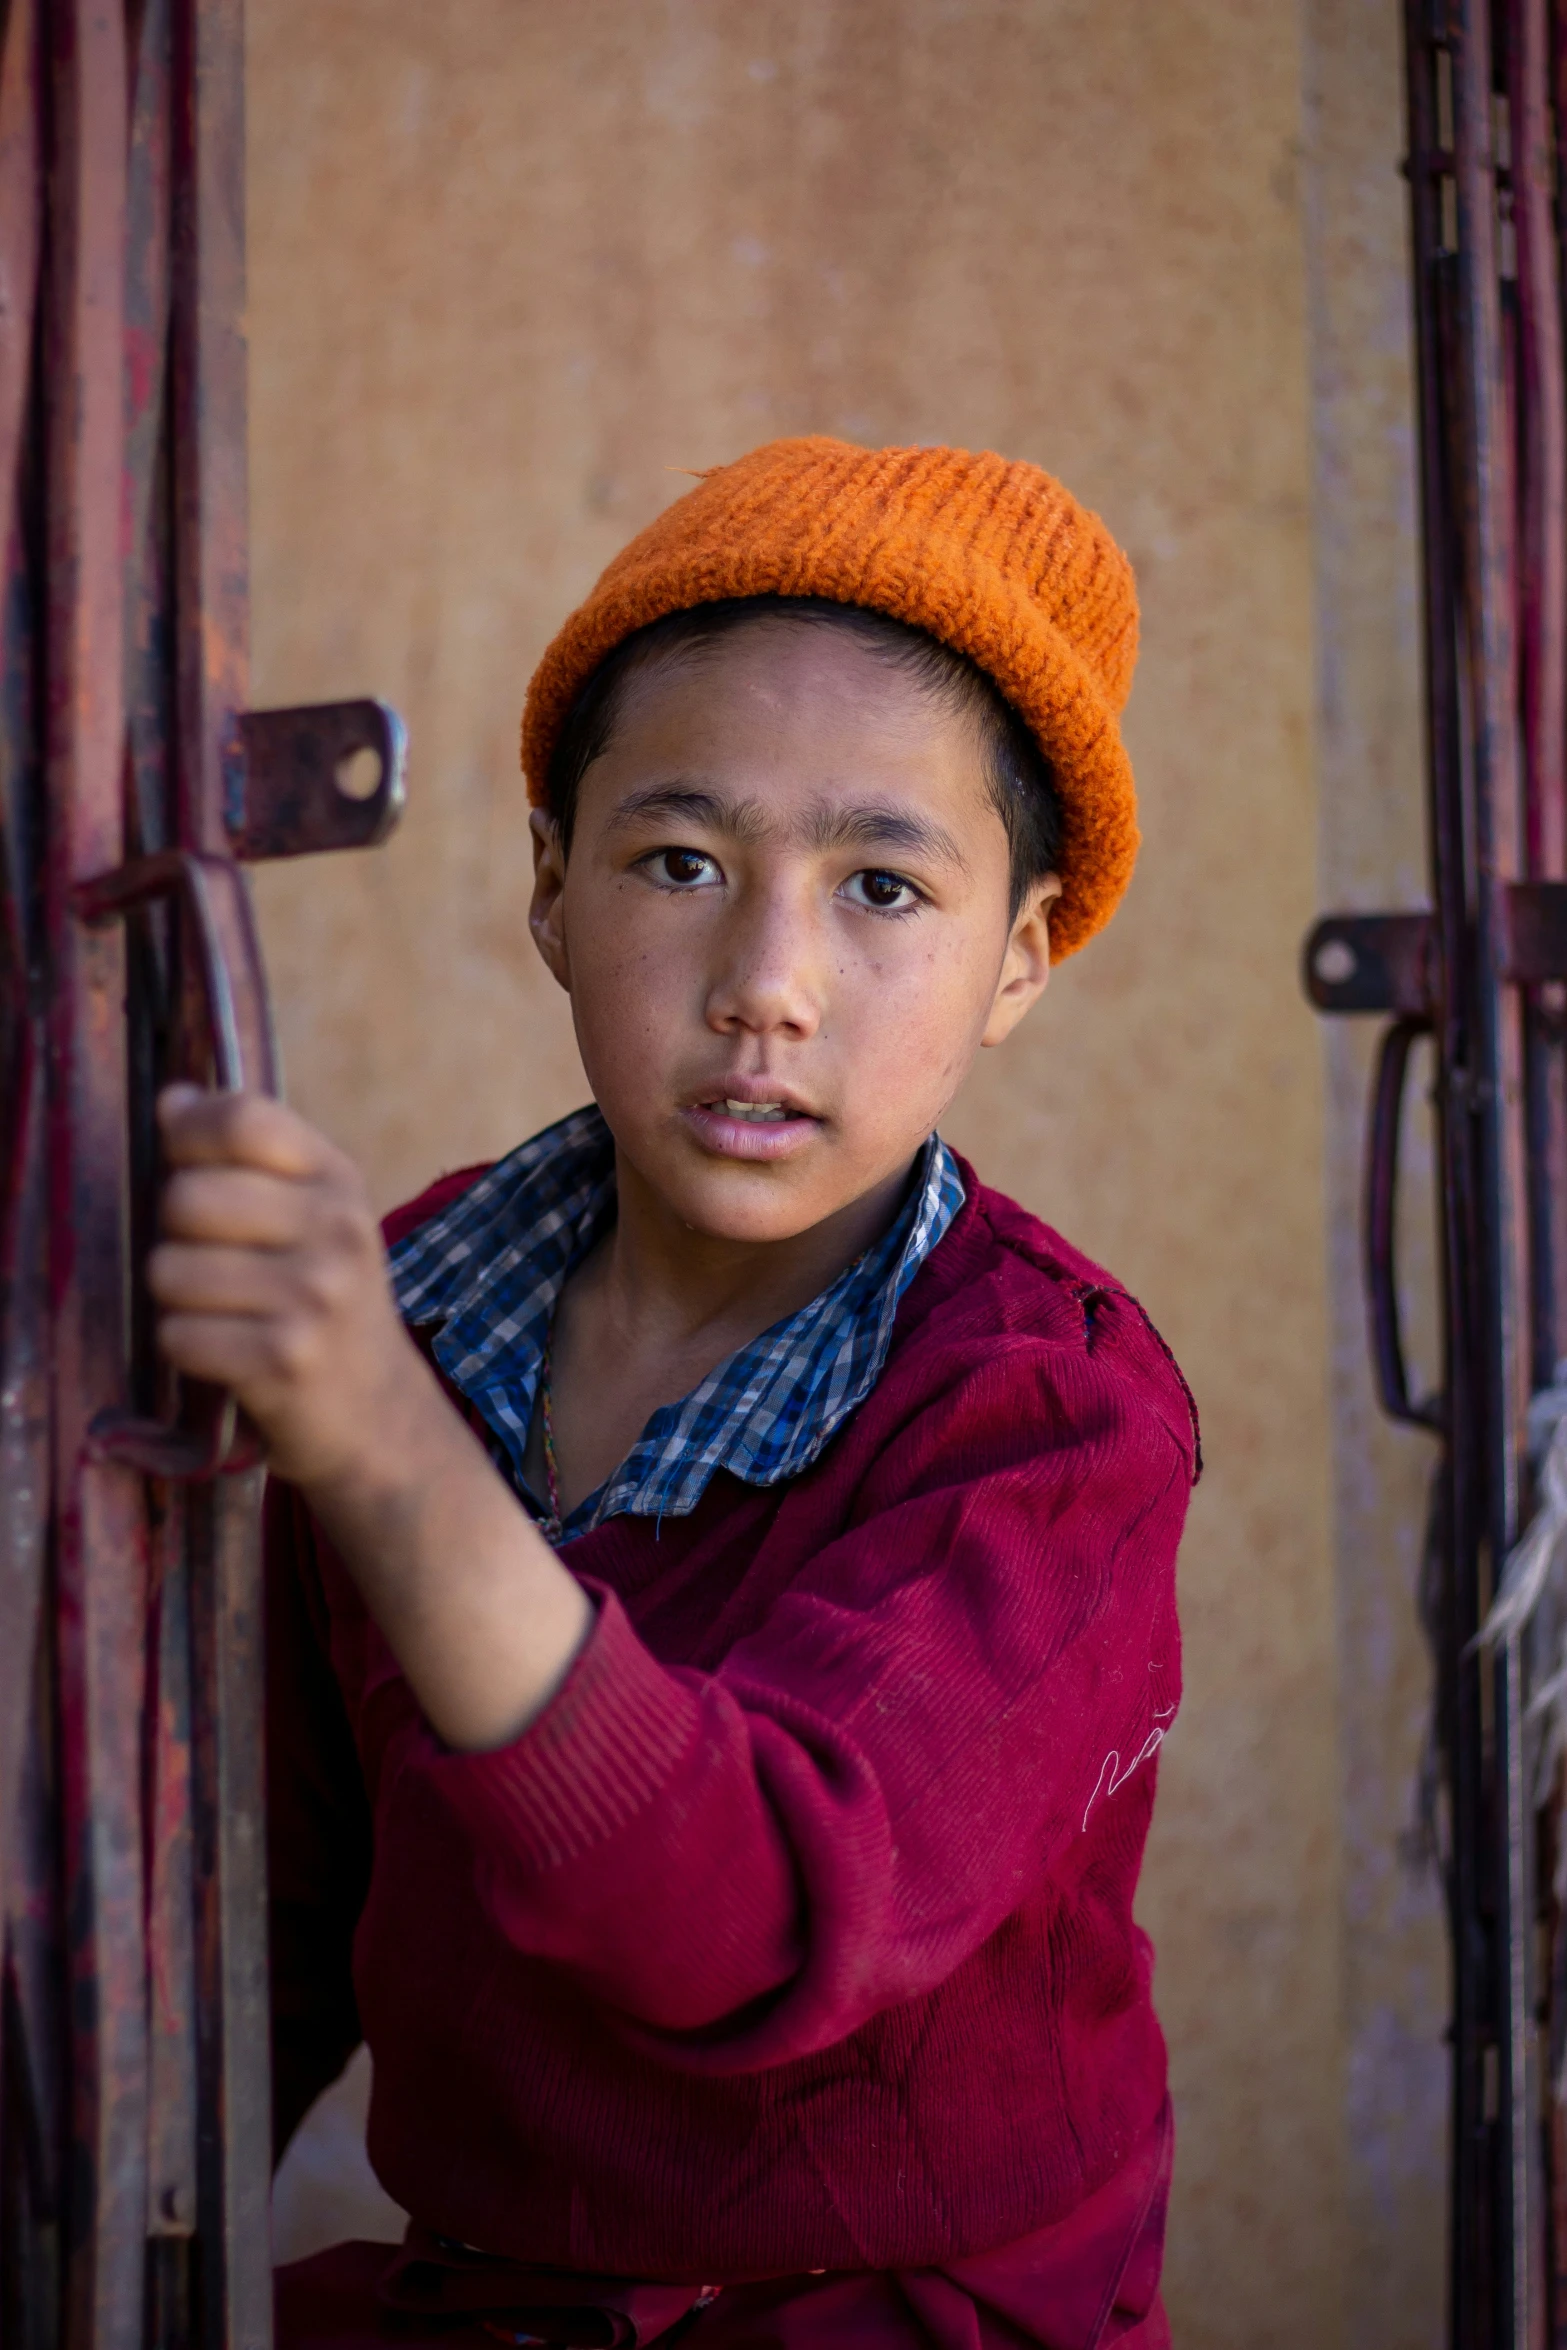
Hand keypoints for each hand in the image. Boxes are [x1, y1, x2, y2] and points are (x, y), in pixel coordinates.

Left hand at [148, 1084, 592, 1749]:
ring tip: (222, 1314)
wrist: (380, 1418)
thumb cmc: (326, 1305)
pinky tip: (226, 1356)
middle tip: (213, 1264)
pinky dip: (185, 1349)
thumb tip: (172, 1100)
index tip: (183, 1158)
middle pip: (187, 1196)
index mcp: (338, 1180)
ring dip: (175, 1299)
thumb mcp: (313, 1217)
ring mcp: (314, 1295)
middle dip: (175, 1234)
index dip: (189, 1133)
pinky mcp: (284, 1359)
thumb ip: (249, 1155)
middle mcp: (336, 1229)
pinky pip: (177, 1334)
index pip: (243, 1120)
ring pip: (170, 1269)